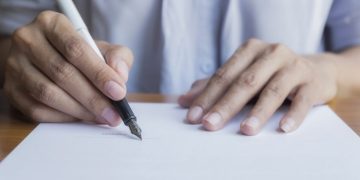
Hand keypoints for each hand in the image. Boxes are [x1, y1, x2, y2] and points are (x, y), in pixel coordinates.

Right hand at [3, 11, 132, 125]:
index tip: (118, 92)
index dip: (99, 73)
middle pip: (62, 73)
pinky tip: (81, 117)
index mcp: (51, 24)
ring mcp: (15, 66)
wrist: (45, 59)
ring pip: (47, 93)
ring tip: (101, 117)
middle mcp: (28, 41)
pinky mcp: (11, 90)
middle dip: (93, 98)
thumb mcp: (101, 48)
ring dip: (79, 110)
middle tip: (114, 113)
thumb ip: (117, 57)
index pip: (75, 49)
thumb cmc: (78, 54)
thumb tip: (120, 76)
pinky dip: (63, 117)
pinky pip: (37, 109)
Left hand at [178, 39, 337, 134]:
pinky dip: (293, 115)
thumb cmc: (269, 75)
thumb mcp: (242, 76)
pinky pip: (302, 100)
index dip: (207, 96)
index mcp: (250, 49)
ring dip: (258, 112)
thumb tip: (184, 101)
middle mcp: (272, 53)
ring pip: (273, 90)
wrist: (314, 71)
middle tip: (210, 125)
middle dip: (226, 105)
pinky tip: (283, 129)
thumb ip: (214, 86)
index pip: (224, 75)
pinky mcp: (312, 82)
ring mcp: (294, 65)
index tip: (193, 116)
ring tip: (246, 131)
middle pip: (245, 82)